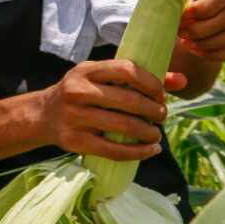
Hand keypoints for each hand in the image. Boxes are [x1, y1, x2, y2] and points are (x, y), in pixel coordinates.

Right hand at [39, 59, 187, 160]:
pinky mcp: (75, 142)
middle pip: (128, 101)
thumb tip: (182, 81)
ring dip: (148, 132)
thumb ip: (138, 78)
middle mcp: (78, 91)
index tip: (160, 94)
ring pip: (123, 127)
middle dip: (153, 110)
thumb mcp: (101, 77)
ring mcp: (75, 117)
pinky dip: (138, 152)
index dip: (151, 83)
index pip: (127, 70)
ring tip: (156, 133)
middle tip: (162, 115)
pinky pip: (113, 150)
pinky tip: (151, 150)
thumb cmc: (81, 93)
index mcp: (86, 70)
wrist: (42, 115)